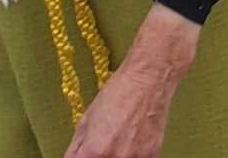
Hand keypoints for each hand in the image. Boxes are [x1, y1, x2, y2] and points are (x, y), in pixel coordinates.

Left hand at [63, 4, 195, 155]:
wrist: (150, 78)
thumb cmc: (118, 94)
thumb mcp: (85, 122)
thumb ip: (74, 150)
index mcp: (94, 152)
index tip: (83, 154)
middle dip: (96, 156)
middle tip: (99, 147)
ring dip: (114, 156)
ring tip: (116, 142)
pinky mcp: (152, 155)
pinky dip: (131, 156)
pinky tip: (130, 143)